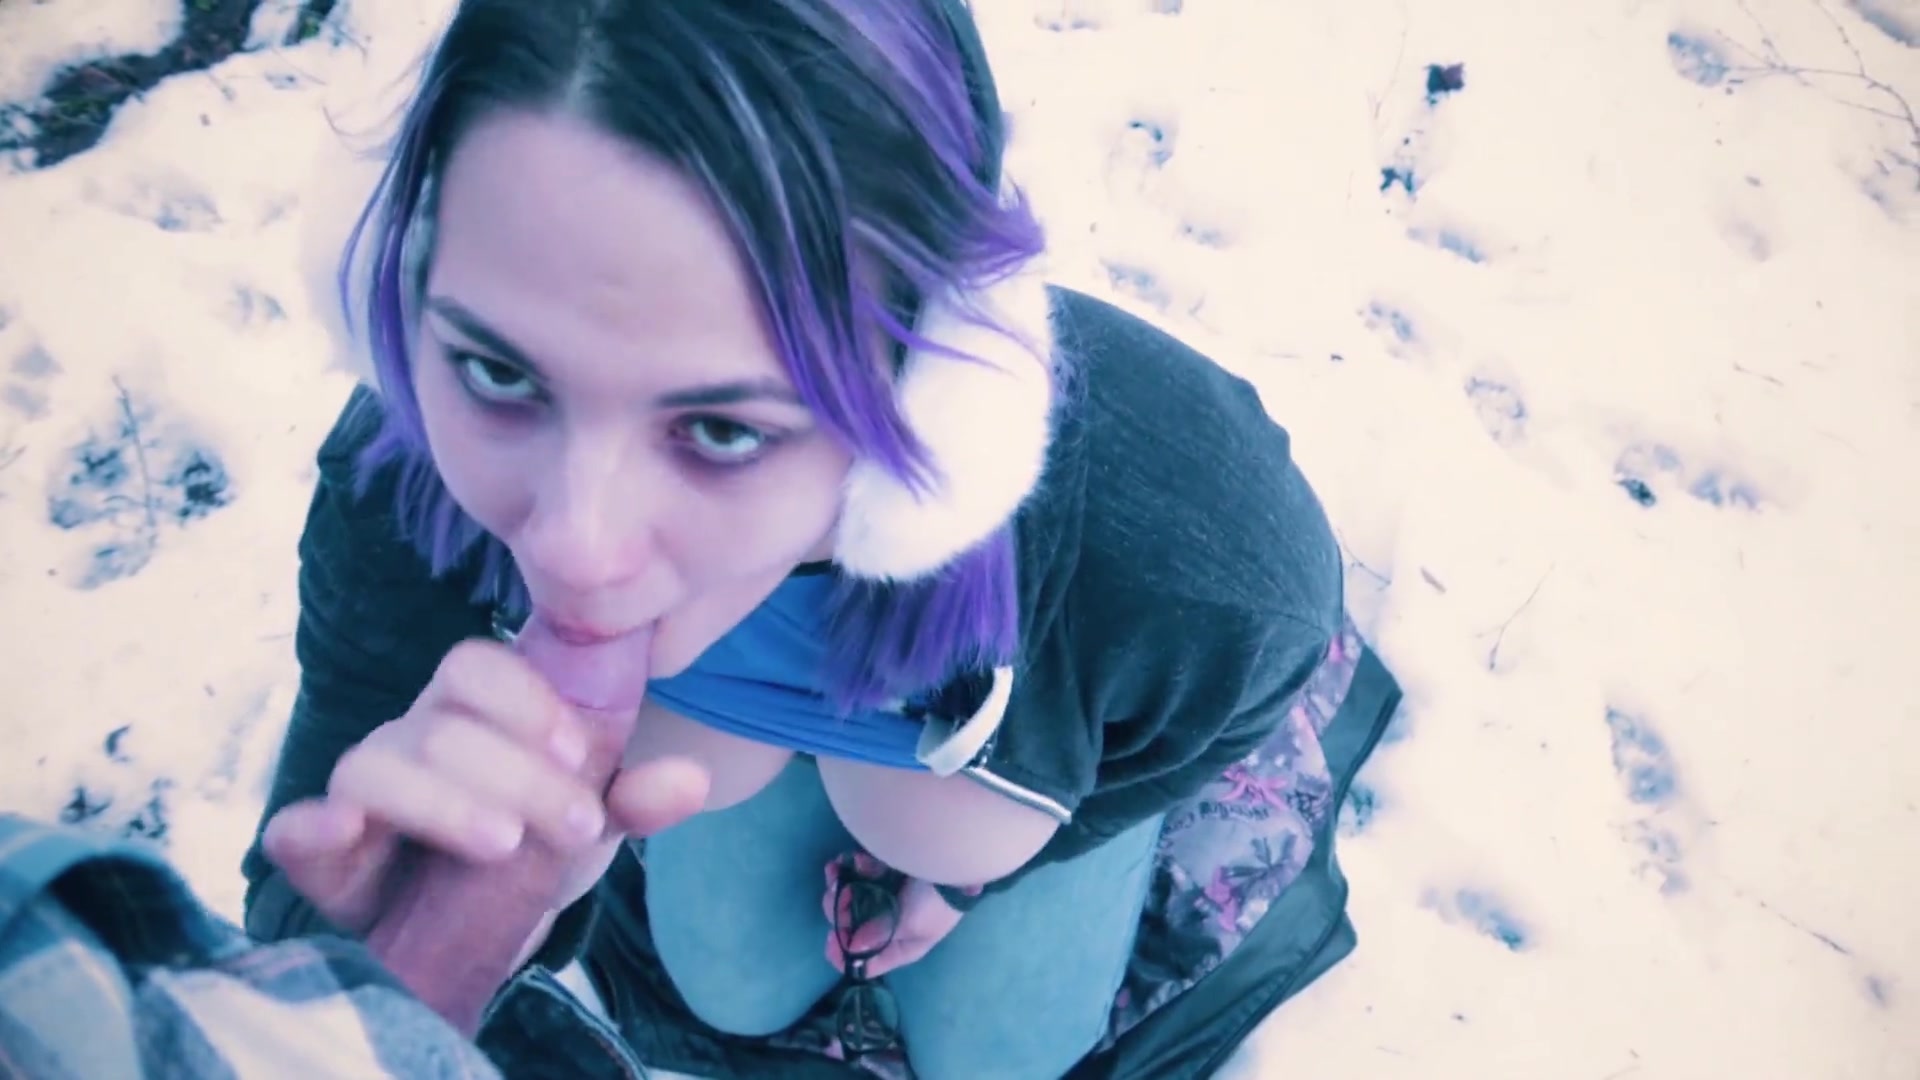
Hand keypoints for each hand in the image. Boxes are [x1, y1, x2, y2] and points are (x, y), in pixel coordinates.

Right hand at [262, 638, 708, 935]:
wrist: (477, 926)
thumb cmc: (536, 844)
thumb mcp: (594, 819)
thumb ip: (637, 798)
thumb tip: (691, 781)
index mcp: (475, 711)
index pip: (480, 666)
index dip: (526, 700)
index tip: (576, 752)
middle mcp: (412, 736)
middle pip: (442, 723)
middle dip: (514, 772)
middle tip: (576, 825)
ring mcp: (362, 791)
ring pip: (374, 765)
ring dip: (442, 801)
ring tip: (504, 844)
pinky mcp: (322, 852)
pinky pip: (294, 829)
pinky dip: (313, 827)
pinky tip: (343, 833)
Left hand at [823, 853, 967, 978]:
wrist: (953, 861)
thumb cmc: (935, 903)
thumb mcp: (910, 926)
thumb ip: (878, 937)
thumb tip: (852, 950)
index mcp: (896, 946)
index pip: (864, 963)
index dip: (842, 954)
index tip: (830, 939)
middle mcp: (886, 925)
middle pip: (848, 927)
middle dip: (838, 911)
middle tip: (837, 894)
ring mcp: (882, 897)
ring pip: (846, 898)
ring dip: (838, 885)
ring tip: (838, 871)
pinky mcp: (880, 872)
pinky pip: (854, 873)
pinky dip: (846, 867)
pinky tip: (847, 860)